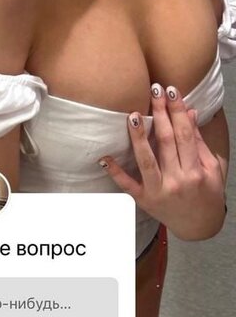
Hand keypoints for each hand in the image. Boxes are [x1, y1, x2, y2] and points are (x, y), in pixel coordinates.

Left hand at [99, 83, 225, 240]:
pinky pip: (127, 184)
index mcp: (195, 171)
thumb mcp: (211, 169)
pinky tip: (104, 157)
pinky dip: (115, 172)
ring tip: (134, 115)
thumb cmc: (206, 193)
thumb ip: (198, 142)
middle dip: (160, 113)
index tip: (173, 91)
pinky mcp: (143, 200)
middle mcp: (177, 180)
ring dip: (138, 137)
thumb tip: (190, 112)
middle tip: (154, 89)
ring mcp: (158, 191)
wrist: (199, 227)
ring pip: (146, 160)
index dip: (179, 111)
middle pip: (166, 141)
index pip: (185, 135)